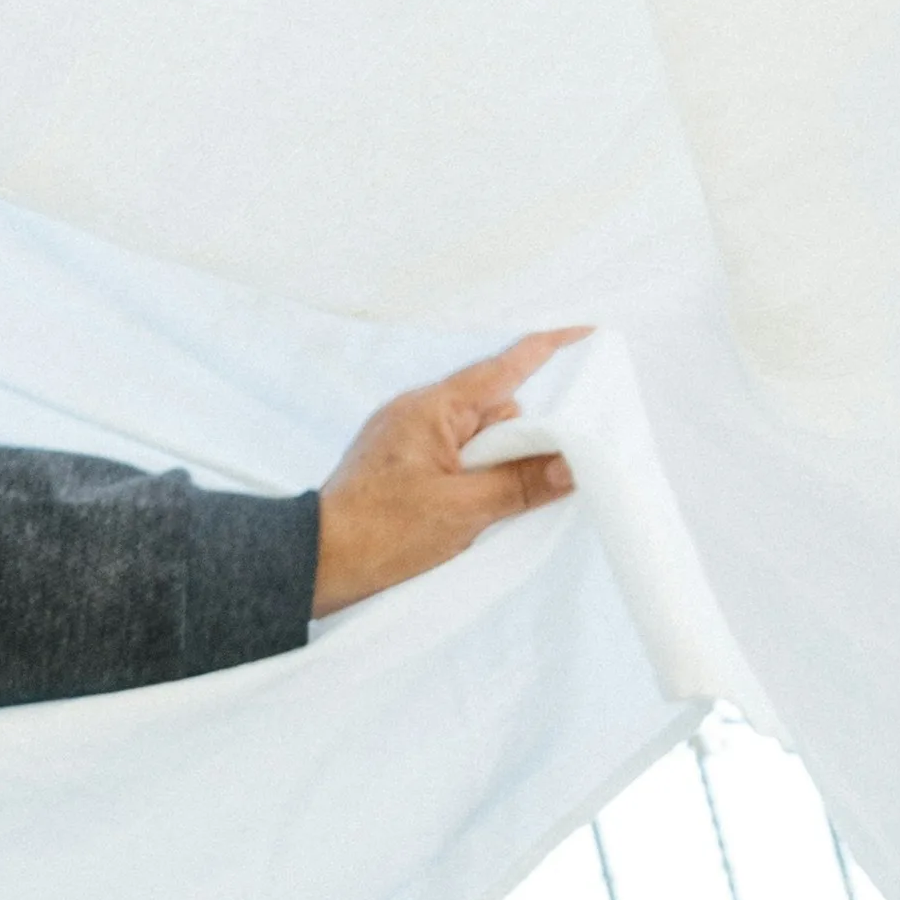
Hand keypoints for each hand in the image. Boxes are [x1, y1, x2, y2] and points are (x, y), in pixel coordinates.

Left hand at [310, 333, 582, 614]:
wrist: (313, 564)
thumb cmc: (380, 533)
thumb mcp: (464, 511)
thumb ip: (522, 482)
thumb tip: (573, 463)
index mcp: (433, 408)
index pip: (504, 368)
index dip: (549, 350)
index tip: (586, 336)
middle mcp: (418, 412)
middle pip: (496, 409)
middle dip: (520, 440)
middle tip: (524, 483)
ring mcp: (406, 437)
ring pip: (476, 439)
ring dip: (494, 467)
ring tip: (480, 510)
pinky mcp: (399, 463)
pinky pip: (453, 456)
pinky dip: (472, 477)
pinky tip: (471, 510)